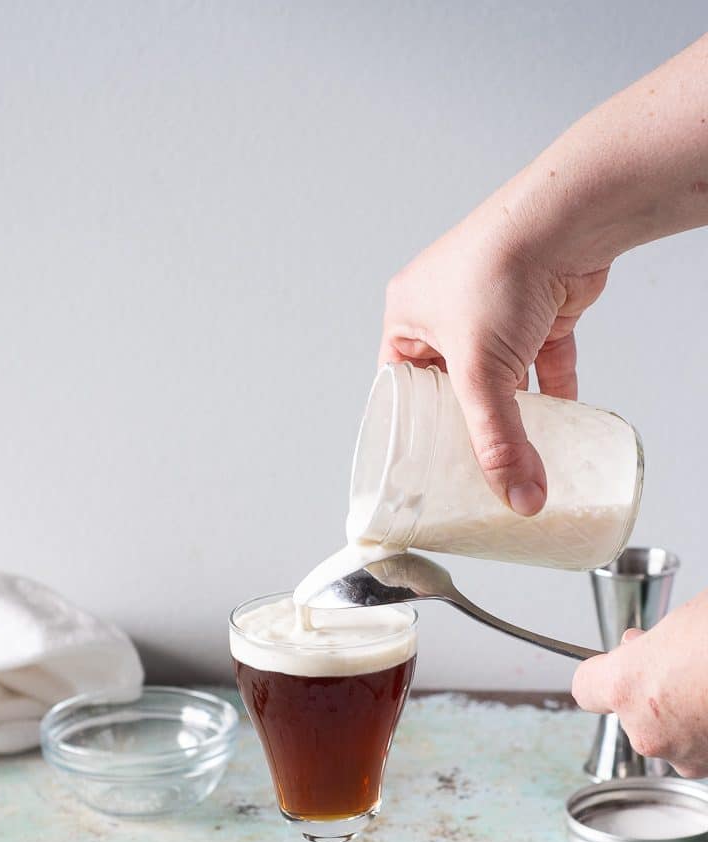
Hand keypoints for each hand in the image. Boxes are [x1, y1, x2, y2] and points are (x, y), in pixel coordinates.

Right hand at [379, 193, 608, 515]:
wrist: (566, 219)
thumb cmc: (499, 268)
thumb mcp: (482, 372)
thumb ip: (499, 440)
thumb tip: (517, 496)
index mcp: (409, 316)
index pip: (403, 388)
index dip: (413, 428)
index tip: (426, 467)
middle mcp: (447, 310)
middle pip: (454, 389)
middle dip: (469, 427)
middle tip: (475, 470)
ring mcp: (495, 310)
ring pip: (500, 379)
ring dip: (514, 413)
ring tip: (520, 454)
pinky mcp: (538, 310)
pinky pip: (541, 362)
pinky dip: (552, 392)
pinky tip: (562, 425)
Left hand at [572, 592, 707, 777]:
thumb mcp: (686, 619)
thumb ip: (652, 643)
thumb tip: (642, 645)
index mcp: (627, 685)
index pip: (585, 688)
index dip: (602, 672)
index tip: (618, 662)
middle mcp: (647, 729)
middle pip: (631, 714)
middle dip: (652, 691)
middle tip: (684, 662)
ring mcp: (685, 754)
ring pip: (670, 737)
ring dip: (686, 715)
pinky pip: (701, 749)